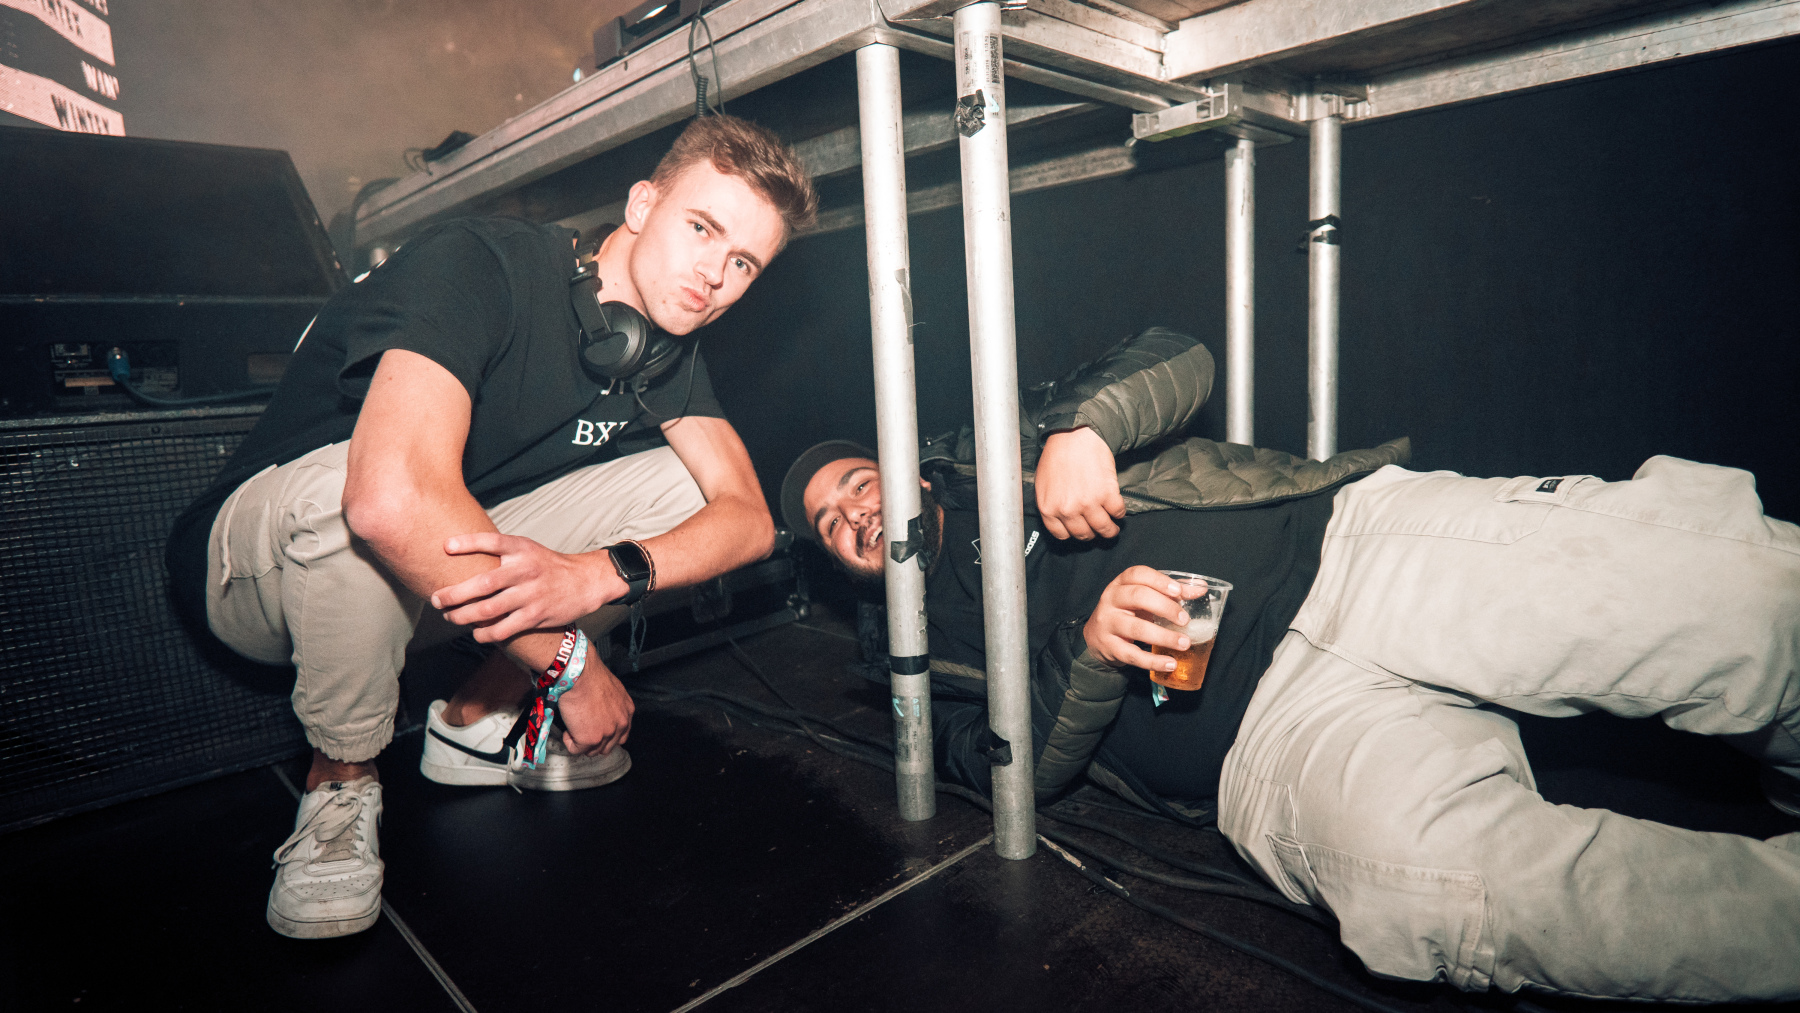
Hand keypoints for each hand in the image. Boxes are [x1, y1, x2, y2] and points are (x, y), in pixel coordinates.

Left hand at [430, 533, 626, 642]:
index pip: (492, 541)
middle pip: (483, 583)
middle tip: (436, 600)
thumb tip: (458, 552)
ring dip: (463, 616)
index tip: (445, 547)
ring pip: (488, 609)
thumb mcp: (527, 548)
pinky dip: (485, 633)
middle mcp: (526, 570)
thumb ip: (500, 552)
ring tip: (450, 617)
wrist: (585, 581)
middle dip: (453, 594)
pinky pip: (503, 629)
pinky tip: (476, 633)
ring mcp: (531, 595)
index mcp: (522, 549)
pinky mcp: (536, 616)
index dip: (467, 543)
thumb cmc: (548, 565)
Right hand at [555, 651, 633, 754]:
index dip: (606, 737)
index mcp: (627, 712)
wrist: (580, 675)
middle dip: (593, 742)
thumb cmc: (590, 676)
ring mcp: (606, 734)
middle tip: (581, 729)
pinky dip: (569, 741)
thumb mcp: (613, 690)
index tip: (594, 731)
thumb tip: (602, 713)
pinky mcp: (590, 739)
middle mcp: (620, 725)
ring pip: (592, 751)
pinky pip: (576, 750)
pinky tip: (568, 728)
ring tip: (573, 726)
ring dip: (580, 741)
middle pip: (607, 747)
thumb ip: (613, 706)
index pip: (621, 736)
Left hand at [1036, 426, 1125, 540]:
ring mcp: (1088, 503)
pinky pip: (1118, 513)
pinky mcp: (1107, 494)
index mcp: (1049, 508)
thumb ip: (1050, 504)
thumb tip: (1060, 520)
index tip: (1081, 530)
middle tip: (1098, 528)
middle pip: (1084, 535)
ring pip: (1104, 529)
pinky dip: (1120, 513)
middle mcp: (1067, 510)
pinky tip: (1117, 508)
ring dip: (1110, 530)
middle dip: (1093, 534)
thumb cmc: (1057, 455)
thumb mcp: (1043, 484)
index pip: (1062, 535)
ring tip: (1113, 527)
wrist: (1074, 435)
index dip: (1073, 533)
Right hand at [1083, 565, 1206, 671]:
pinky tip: (1170, 663)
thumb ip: (1172, 592)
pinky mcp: (1109, 646)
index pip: (1137, 574)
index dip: (1159, 581)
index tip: (1179, 591)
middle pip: (1138, 596)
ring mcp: (1108, 623)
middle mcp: (1111, 599)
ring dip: (1164, 636)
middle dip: (1165, 607)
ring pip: (1137, 628)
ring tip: (1184, 644)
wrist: (1096, 637)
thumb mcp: (1144, 598)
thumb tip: (1201, 588)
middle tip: (1185, 620)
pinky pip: (1132, 655)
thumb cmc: (1127, 612)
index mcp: (1121, 583)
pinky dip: (1153, 661)